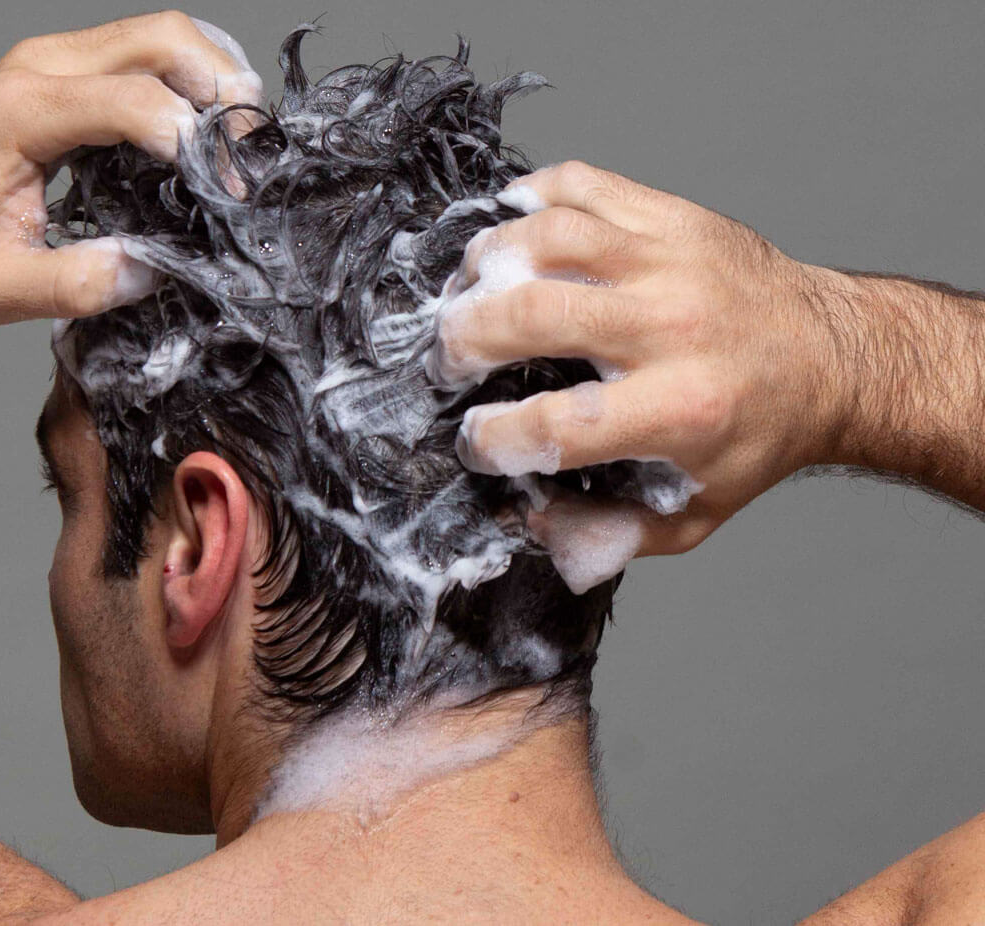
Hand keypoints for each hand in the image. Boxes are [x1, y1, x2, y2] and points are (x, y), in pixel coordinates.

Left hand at [0, 11, 261, 323]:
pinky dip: (188, 76)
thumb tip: (152, 269)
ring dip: (212, 75)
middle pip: (160, 38)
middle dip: (221, 87)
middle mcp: (40, 69)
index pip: (134, 101)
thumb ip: (77, 284)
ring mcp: (53, 61)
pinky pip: (142, 49)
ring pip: (158, 33)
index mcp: (20, 115)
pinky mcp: (65, 71)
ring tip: (239, 137)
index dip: (196, 143)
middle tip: (252, 149)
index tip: (227, 193)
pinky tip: (207, 122)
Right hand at [430, 160, 850, 568]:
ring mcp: (670, 259)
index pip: (554, 424)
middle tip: (448, 361)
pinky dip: (528, 198)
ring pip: (547, 238)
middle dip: (465, 340)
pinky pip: (580, 185)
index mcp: (679, 410)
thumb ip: (608, 532)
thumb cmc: (755, 436)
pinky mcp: (672, 217)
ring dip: (484, 266)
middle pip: (534, 315)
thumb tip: (528, 518)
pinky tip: (506, 233)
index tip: (476, 439)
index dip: (493, 438)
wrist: (834, 358)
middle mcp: (672, 326)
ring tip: (465, 295)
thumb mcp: (693, 513)